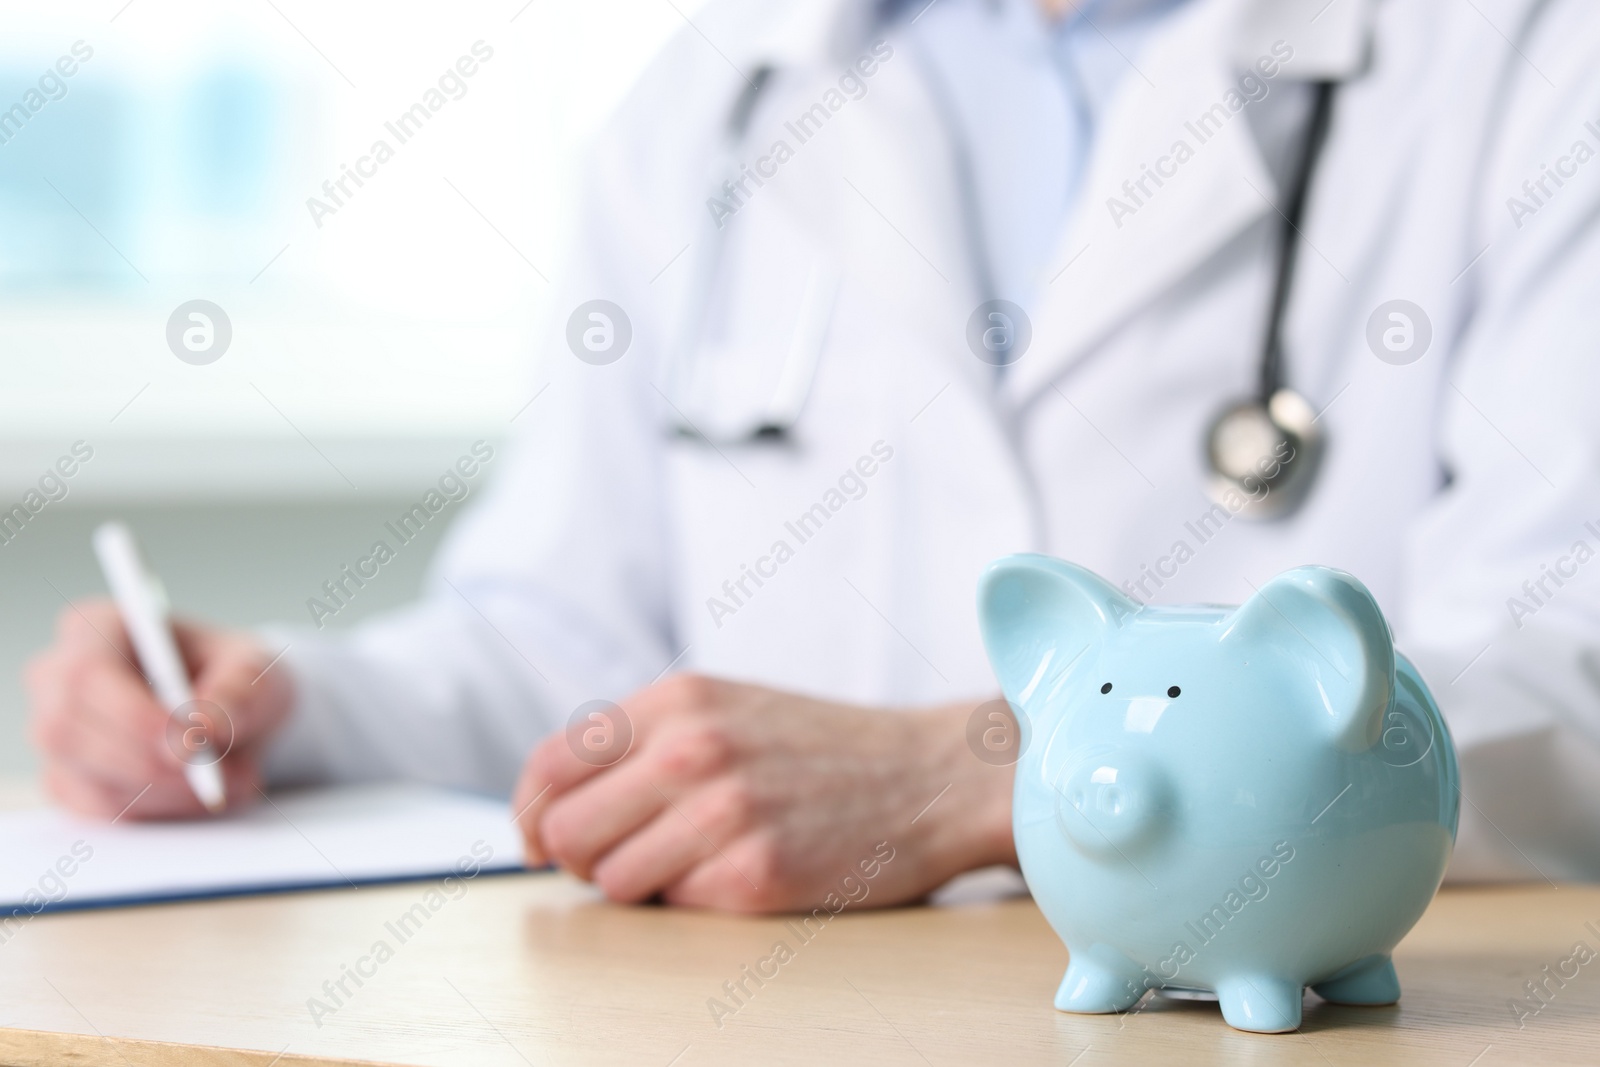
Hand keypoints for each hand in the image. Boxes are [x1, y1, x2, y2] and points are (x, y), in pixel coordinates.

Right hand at [26, 600, 294, 819]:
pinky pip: (98, 810)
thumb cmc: (234, 675)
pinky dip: (157, 809)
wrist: (234, 711)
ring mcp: (54, 732)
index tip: (190, 744)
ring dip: (164, 792)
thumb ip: (236, 692)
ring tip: (230, 781)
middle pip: (70, 731)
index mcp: (96, 626)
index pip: (88, 672)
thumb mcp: (254, 669)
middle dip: (150, 763)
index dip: (132, 714)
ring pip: (86, 779)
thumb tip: (202, 731)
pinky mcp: (67, 779)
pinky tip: (200, 795)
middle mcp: (58, 677)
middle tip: (218, 777)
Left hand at [511, 675, 1015, 912]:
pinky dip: (696, 900)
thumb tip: (547, 803)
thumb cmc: (819, 749)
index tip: (536, 841)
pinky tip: (743, 869)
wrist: (930, 776)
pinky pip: (675, 907)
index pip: (549, 766)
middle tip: (624, 857)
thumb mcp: (724, 707)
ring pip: (611, 880)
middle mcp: (692, 748)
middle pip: (564, 831)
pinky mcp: (755, 875)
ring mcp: (724, 812)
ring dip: (641, 883)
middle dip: (581, 856)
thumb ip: (641, 739)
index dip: (528, 814)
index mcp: (676, 699)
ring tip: (696, 860)